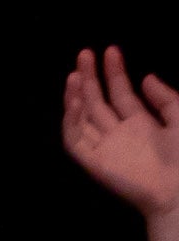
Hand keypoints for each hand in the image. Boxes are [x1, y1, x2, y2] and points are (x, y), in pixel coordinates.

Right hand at [63, 46, 178, 217]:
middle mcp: (117, 132)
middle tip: (84, 54)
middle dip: (90, 77)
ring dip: (76, 96)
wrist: (177, 190)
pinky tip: (76, 101)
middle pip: (97, 100)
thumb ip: (166, 98)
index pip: (119, 92)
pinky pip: (75, 140)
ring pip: (81, 118)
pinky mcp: (93, 162)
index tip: (110, 50)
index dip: (114, 71)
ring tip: (74, 74)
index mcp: (138, 123)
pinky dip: (72, 121)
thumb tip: (146, 77)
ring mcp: (103, 147)